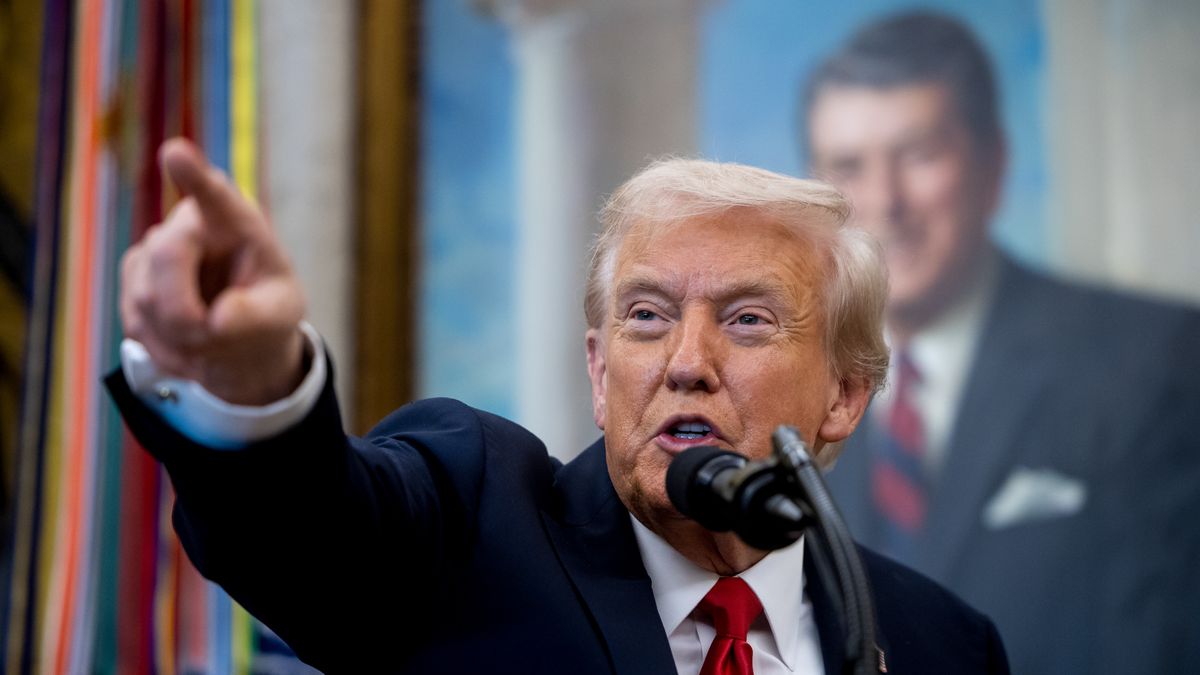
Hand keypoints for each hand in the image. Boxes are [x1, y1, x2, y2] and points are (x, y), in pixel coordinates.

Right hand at [120, 137, 306, 405]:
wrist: (240, 334)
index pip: (214, 195)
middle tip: (211, 338)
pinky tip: (189, 344)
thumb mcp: (281, 314)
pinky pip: (137, 322)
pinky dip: (166, 347)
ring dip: (180, 336)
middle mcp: (190, 224)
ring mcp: (154, 250)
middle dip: (184, 311)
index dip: (192, 174)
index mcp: (236, 221)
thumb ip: (258, 317)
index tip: (176, 153)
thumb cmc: (267, 310)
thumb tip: (216, 321)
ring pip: (146, 298)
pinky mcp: (133, 281)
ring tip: (212, 340)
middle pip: (165, 257)